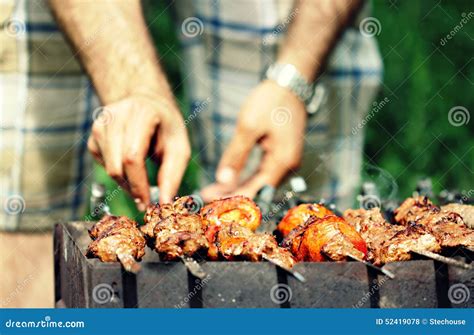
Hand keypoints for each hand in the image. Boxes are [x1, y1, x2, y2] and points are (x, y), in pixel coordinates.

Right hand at [88, 93, 190, 208]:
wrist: (147, 103)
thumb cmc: (166, 127)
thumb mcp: (179, 146)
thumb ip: (173, 174)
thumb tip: (165, 203)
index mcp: (141, 113)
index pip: (132, 156)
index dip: (139, 184)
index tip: (148, 203)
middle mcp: (116, 114)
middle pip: (117, 165)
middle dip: (132, 188)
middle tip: (145, 200)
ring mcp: (101, 123)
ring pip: (109, 167)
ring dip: (126, 182)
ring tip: (142, 181)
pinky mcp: (94, 133)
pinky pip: (103, 164)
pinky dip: (118, 172)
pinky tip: (130, 164)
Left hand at [201, 80, 306, 200]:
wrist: (290, 84)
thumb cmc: (270, 101)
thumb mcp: (249, 127)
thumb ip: (236, 156)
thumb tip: (223, 181)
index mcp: (282, 161)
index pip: (256, 190)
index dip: (232, 198)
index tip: (209, 200)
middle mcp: (287, 166)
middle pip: (257, 189)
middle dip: (232, 195)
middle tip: (206, 198)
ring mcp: (285, 161)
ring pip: (258, 182)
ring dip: (237, 187)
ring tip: (213, 191)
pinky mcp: (281, 155)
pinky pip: (261, 173)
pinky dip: (245, 177)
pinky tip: (228, 180)